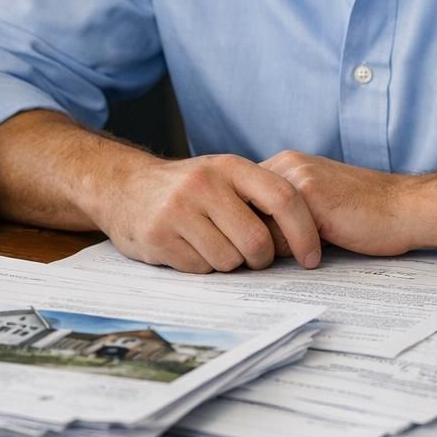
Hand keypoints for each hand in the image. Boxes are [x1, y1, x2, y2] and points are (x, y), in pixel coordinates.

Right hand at [98, 153, 322, 273]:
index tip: (312, 258)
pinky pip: (201, 269)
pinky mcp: (158, 237)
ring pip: (229, 261)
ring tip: (215, 244)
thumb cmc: (188, 186)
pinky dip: (203, 267)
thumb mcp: (223, 174)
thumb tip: (309, 233)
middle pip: (257, 241)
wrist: (124, 186)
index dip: (304, 232)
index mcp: (230, 166)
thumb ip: (259, 194)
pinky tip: (191, 248)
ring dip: (230, 263)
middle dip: (262, 258)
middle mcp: (205, 184)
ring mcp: (179, 211)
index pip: (284, 198)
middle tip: (254, 256)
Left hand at [259, 151, 418, 256]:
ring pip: (258, 230)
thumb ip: (282, 210)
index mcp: (285, 164)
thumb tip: (244, 240)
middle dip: (260, 239)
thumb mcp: (316, 201)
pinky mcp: (308, 195)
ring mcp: (295, 177)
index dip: (253, 230)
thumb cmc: (366, 213)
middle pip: (243, 216)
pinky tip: (321, 251)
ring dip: (279, 249)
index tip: (275, 243)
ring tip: (311, 247)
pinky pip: (277, 239)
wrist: (406, 208)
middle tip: (292, 250)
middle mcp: (285, 164)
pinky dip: (295, 253)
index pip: (240, 204)